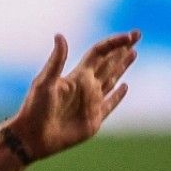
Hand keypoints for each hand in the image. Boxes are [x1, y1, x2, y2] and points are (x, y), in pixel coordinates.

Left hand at [7, 31, 138, 159]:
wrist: (33, 136)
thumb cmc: (35, 108)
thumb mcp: (44, 82)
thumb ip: (56, 61)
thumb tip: (59, 35)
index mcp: (77, 76)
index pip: (100, 53)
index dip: (115, 43)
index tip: (131, 35)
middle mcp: (86, 86)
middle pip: (108, 63)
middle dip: (122, 49)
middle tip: (136, 35)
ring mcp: (91, 102)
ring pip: (112, 79)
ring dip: (122, 66)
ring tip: (133, 53)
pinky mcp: (95, 119)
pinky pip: (110, 104)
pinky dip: (118, 95)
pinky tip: (124, 86)